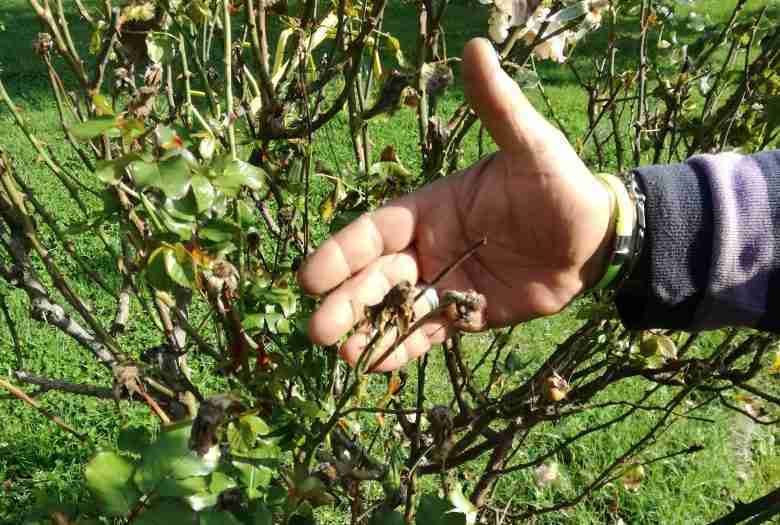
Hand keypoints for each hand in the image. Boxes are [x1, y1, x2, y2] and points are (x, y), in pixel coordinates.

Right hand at [297, 38, 613, 370]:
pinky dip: (402, 349)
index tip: (311, 276)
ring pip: (396, 308)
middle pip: (376, 275)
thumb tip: (476, 46)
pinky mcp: (467, 314)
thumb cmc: (560, 186)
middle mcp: (429, 246)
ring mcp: (446, 282)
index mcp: (430, 208)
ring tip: (340, 354)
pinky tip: (375, 366)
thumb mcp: (530, 146)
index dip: (342, 252)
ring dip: (366, 329)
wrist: (596, 238)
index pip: (375, 230)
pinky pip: (428, 334)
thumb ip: (497, 106)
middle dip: (346, 300)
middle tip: (317, 329)